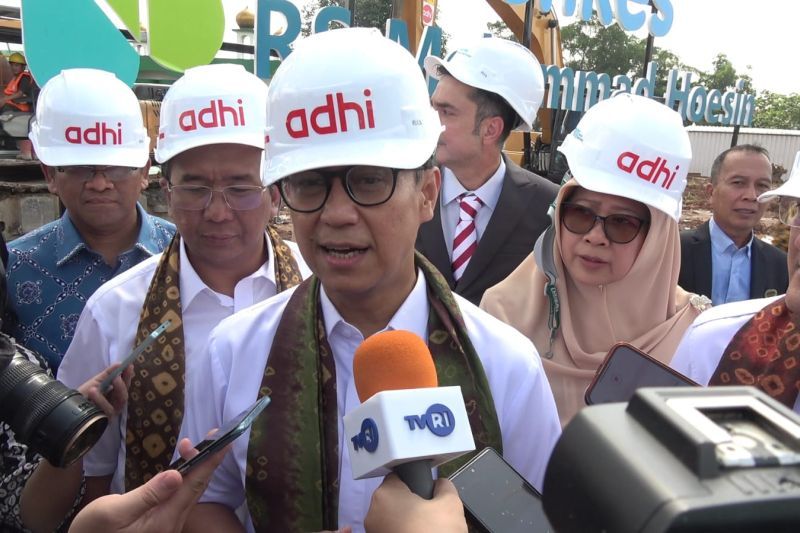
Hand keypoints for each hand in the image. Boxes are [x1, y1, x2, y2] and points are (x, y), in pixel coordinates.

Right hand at [68, 438, 227, 532]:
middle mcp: (172, 523)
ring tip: (191, 447)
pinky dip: (184, 479)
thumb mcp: (114, 511)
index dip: (210, 461)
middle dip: (206, 460)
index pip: (195, 485)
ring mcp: (167, 525)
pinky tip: (181, 470)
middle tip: (211, 435)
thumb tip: (176, 475)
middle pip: (196, 488)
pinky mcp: (160, 524)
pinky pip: (180, 498)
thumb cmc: (93, 531)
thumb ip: (147, 494)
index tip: (224, 440)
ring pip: (189, 493)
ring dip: (195, 468)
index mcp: (164, 519)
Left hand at [77, 363, 132, 416]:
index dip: (128, 376)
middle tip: (117, 377)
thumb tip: (120, 363)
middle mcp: (115, 404)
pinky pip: (107, 410)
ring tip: (100, 385)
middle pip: (124, 395)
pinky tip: (93, 391)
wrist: (70, 407)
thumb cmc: (84, 394)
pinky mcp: (105, 420)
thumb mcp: (96, 381)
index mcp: (115, 395)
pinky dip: (100, 400)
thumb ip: (108, 373)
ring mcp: (111, 413)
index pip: (125, 385)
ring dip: (109, 393)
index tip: (129, 366)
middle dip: (122, 385)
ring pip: (117, 403)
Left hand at [364, 474, 466, 532]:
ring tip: (427, 530)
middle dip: (412, 504)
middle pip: (394, 499)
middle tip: (432, 514)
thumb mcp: (451, 505)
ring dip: (408, 521)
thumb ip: (445, 487)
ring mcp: (373, 532)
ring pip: (392, 518)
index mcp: (385, 495)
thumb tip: (439, 485)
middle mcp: (372, 513)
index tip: (428, 495)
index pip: (398, 477)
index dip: (416, 483)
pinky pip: (391, 532)